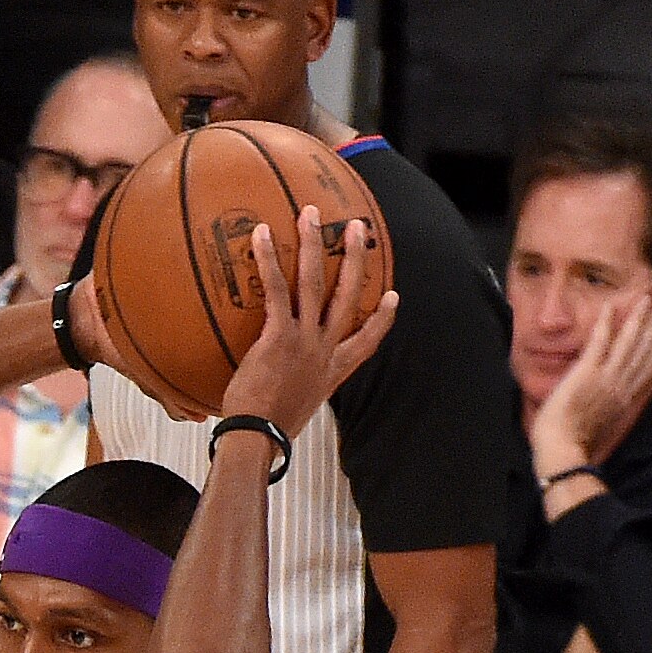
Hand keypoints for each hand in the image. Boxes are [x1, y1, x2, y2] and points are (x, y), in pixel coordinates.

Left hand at [206, 205, 397, 436]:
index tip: (392, 296)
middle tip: (357, 227)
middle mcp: (325, 350)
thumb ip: (296, 389)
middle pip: (348, 295)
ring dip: (314, 244)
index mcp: (334, 370)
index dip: (382, 318)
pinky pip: (277, 289)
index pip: (367, 342)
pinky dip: (270, 260)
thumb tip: (280, 389)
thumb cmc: (267, 430)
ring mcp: (305, 340)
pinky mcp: (279, 336)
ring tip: (310, 214)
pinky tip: (262, 235)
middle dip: (355, 258)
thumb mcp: (295, 408)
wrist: (259, 438)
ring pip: (315, 282)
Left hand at [528, 291, 651, 481]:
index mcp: (625, 400)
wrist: (563, 452)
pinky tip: (610, 306)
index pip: (646, 370)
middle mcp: (621, 385)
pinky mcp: (587, 371)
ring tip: (646, 298)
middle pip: (644, 349)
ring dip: (638, 317)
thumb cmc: (575, 445)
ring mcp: (606, 376)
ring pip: (628, 340)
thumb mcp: (603, 428)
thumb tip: (611, 404)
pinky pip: (600, 340)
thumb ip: (611, 410)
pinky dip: (606, 322)